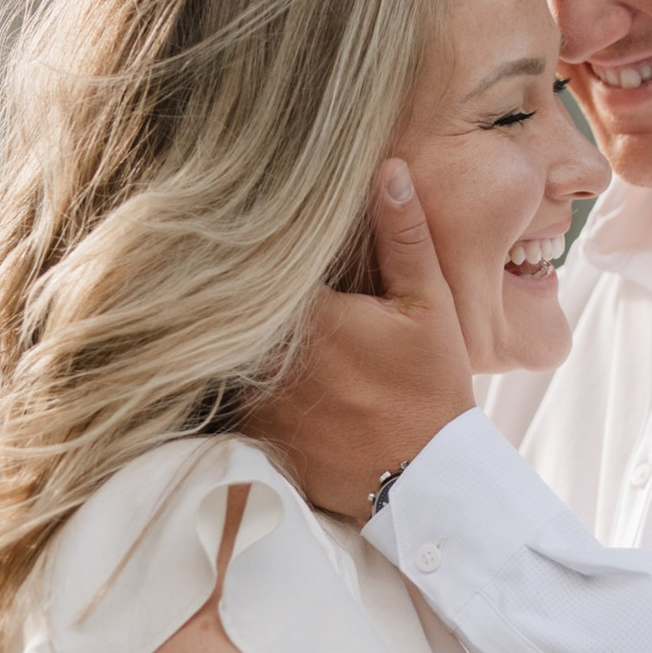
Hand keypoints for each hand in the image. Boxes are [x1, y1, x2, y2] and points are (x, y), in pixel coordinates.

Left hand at [247, 160, 475, 519]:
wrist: (425, 482)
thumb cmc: (429, 390)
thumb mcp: (428, 306)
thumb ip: (403, 236)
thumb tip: (388, 170)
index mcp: (306, 316)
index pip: (252, 267)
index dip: (249, 250)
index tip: (247, 234)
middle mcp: (267, 361)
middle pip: (229, 312)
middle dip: (234, 295)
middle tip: (223, 273)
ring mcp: (254, 404)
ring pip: (222, 357)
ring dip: (229, 342)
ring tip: (222, 323)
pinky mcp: (253, 439)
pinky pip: (228, 400)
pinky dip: (236, 385)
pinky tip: (246, 375)